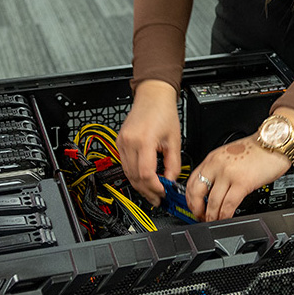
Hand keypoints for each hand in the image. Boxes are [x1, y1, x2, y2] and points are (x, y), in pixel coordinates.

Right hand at [118, 80, 181, 206]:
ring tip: (152, 192)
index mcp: (143, 140)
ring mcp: (121, 142)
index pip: (145, 174)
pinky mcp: (119, 142)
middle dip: (147, 191)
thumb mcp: (175, 141)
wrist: (152, 95)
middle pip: (134, 177)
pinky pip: (125, 164)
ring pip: (127, 173)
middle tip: (158, 199)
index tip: (163, 193)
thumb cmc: (163, 112)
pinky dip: (134, 175)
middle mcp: (129, 142)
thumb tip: (170, 182)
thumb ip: (173, 165)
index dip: (154, 188)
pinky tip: (143, 179)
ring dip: (139, 185)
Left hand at [188, 111, 293, 220]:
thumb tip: (213, 188)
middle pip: (196, 192)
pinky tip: (226, 219)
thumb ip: (219, 169)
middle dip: (196, 209)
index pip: (192, 181)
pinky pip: (229, 204)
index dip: (190, 198)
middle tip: (200, 217)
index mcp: (212, 158)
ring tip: (213, 222)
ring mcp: (229, 173)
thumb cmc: (259, 148)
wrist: (276, 141)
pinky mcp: (243, 182)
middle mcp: (217, 165)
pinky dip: (225, 215)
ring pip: (212, 202)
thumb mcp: (231, 154)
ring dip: (211, 216)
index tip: (193, 207)